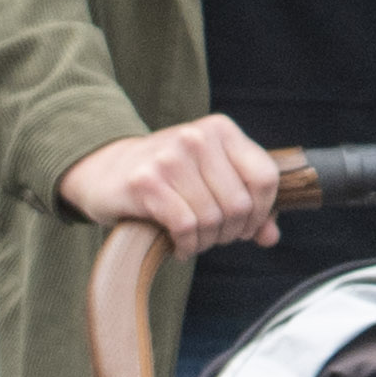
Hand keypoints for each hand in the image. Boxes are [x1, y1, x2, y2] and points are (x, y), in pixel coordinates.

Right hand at [59, 116, 280, 256]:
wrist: (105, 171)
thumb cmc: (168, 178)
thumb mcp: (211, 178)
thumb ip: (247, 204)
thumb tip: (271, 238)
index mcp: (221, 129)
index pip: (265, 177)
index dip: (262, 212)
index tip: (246, 227)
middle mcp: (197, 138)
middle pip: (239, 204)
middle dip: (231, 232)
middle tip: (214, 238)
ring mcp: (170, 158)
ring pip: (212, 218)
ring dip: (207, 242)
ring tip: (195, 242)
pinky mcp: (145, 183)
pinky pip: (185, 227)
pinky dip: (187, 246)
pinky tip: (179, 247)